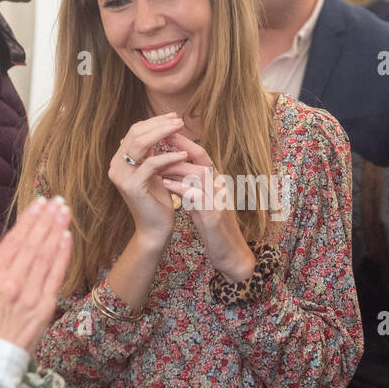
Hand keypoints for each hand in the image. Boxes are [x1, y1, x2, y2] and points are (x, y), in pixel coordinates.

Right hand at [0, 196, 71, 353]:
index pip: (13, 241)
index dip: (28, 220)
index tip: (38, 203)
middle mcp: (11, 282)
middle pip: (32, 244)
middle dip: (46, 220)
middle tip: (57, 201)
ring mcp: (30, 294)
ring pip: (45, 255)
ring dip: (56, 231)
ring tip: (64, 212)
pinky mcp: (44, 306)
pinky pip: (55, 275)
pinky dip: (62, 255)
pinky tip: (67, 238)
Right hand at [108, 115, 188, 248]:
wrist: (155, 229)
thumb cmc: (158, 201)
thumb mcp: (155, 171)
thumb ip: (152, 153)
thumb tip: (162, 129)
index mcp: (120, 160)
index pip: (135, 132)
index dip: (154, 122)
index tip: (173, 117)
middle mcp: (116, 165)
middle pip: (135, 134)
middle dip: (159, 124)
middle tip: (179, 120)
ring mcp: (121, 176)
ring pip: (140, 144)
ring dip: (162, 134)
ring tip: (181, 129)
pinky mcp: (132, 186)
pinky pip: (151, 164)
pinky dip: (168, 157)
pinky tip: (183, 154)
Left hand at [157, 133, 255, 280]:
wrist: (231, 254)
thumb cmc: (215, 230)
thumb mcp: (202, 204)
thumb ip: (191, 188)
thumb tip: (172, 174)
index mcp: (217, 183)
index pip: (201, 155)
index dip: (184, 143)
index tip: (164, 133)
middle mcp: (220, 187)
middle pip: (202, 158)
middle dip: (180, 145)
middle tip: (159, 138)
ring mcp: (219, 201)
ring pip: (200, 173)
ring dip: (177, 167)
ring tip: (157, 163)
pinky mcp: (215, 216)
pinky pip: (197, 197)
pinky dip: (181, 189)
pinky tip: (165, 185)